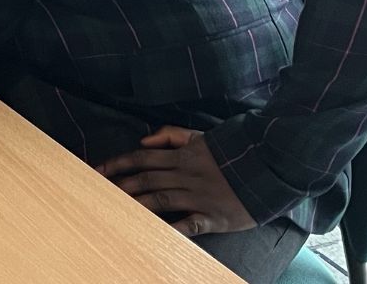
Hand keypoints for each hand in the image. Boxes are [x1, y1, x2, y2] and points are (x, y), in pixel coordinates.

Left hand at [96, 127, 254, 237]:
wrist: (269, 167)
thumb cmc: (232, 152)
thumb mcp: (201, 136)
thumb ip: (171, 135)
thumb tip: (143, 140)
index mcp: (182, 157)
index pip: (141, 158)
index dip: (117, 164)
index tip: (97, 170)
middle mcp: (186, 176)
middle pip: (146, 180)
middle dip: (120, 185)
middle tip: (99, 192)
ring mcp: (199, 197)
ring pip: (161, 200)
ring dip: (137, 204)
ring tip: (116, 209)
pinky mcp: (213, 217)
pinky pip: (189, 224)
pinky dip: (171, 228)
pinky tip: (154, 232)